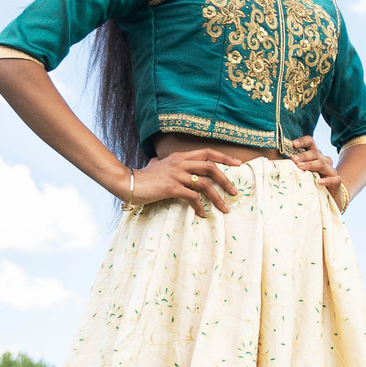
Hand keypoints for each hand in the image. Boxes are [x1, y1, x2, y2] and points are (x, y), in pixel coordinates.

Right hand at [127, 147, 244, 213]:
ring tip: (225, 208)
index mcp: (179, 156)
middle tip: (234, 192)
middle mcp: (180, 163)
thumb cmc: (142, 177)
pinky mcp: (171, 187)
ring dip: (217, 197)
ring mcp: (176, 175)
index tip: (238, 163)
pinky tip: (203, 214)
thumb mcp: (155, 165)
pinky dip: (201, 206)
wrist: (127, 183)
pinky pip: (193, 197)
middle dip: (226, 180)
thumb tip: (157, 160)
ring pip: (205, 184)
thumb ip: (160, 162)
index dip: (224, 157)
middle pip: (211, 167)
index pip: (207, 152)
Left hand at [287, 139, 347, 204]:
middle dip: (303, 155)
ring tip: (300, 167)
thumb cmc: (313, 181)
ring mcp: (331, 170)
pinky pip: (334, 179)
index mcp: (315, 155)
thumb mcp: (304, 171)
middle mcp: (324, 160)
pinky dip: (327, 180)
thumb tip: (276, 163)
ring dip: (310, 164)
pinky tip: (319, 182)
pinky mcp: (336, 181)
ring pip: (321, 164)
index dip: (302, 141)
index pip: (310, 142)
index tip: (293, 144)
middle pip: (314, 153)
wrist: (331, 195)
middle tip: (293, 159)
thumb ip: (295, 165)